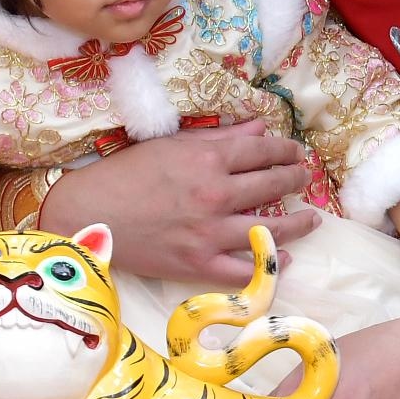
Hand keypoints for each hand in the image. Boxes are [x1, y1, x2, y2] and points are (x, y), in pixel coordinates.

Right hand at [38, 121, 318, 283]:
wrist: (87, 215)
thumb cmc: (125, 174)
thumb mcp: (171, 146)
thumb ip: (219, 138)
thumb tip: (259, 128)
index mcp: (207, 160)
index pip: (262, 151)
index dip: (285, 150)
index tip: (295, 152)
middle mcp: (214, 195)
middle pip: (272, 185)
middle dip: (295, 178)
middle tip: (304, 177)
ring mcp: (209, 233)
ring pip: (270, 229)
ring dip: (298, 223)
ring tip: (312, 219)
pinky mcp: (198, 264)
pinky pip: (244, 270)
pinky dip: (269, 266)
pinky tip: (284, 260)